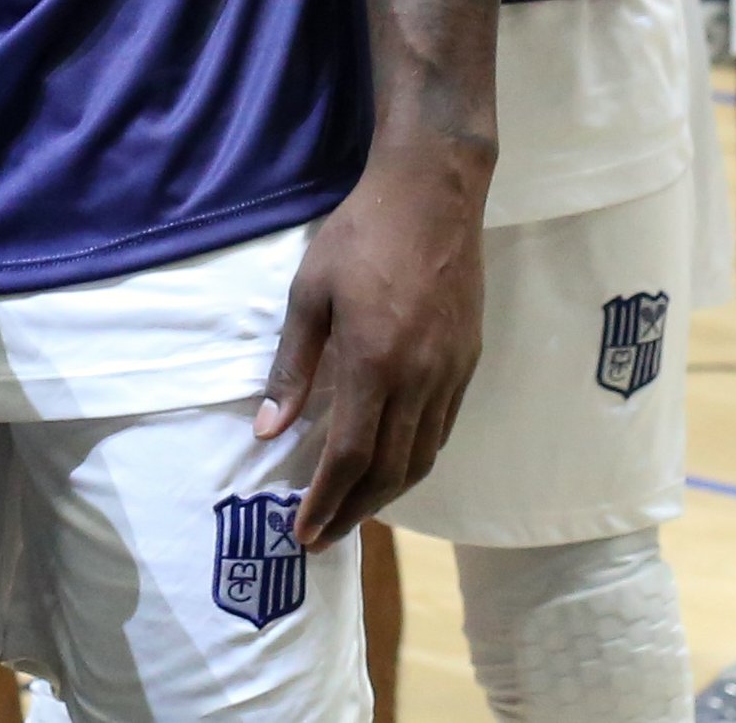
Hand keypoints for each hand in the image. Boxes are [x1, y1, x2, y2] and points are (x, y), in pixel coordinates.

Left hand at [255, 146, 486, 546]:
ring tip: (352, 509)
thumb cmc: (359, 236)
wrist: (432, 198)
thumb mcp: (308, 292)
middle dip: (353, 510)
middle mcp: (419, 381)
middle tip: (323, 536)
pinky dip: (414, 459)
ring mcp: (449, 375)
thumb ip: (292, 365)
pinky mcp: (467, 363)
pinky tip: (391, 461)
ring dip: (386, 492)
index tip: (303, 531)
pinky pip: (441, 430)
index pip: (350, 455)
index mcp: (374, 364)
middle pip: (389, 470)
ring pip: (421, 457)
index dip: (325, 499)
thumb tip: (268, 428)